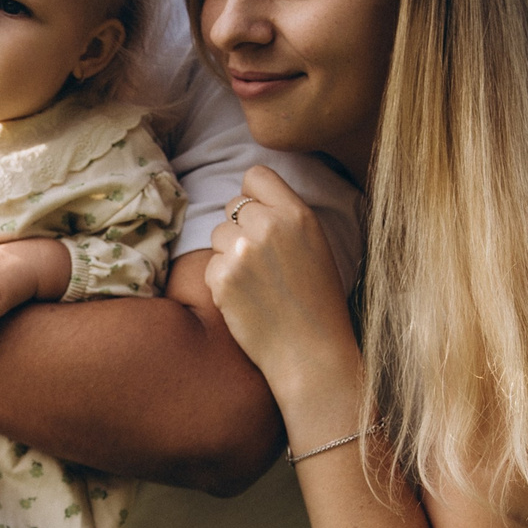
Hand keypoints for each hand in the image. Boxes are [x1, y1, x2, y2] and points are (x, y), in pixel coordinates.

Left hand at [204, 165, 356, 384]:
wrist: (311, 352)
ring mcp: (242, 251)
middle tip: (261, 260)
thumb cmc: (318, 302)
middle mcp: (269, 226)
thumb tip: (248, 199)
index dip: (252, 195)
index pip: (255, 175)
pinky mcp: (221, 278)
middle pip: (232, 205)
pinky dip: (222, 282)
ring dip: (228, 253)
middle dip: (240, 228)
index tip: (257, 215)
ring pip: (217, 234)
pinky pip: (210, 265)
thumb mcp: (316, 245)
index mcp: (297, 214)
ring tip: (256, 282)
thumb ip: (286, 217)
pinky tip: (246, 300)